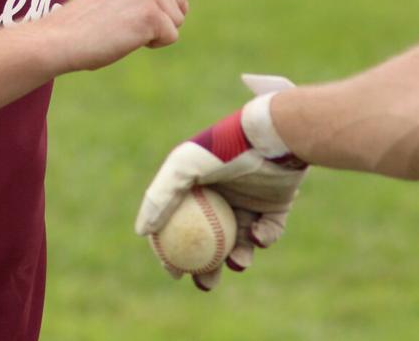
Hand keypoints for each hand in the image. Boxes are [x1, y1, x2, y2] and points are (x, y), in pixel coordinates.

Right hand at [41, 0, 186, 71]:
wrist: (63, 37)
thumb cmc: (86, 20)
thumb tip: (182, 2)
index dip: (157, 1)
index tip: (128, 8)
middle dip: (161, 17)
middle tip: (127, 22)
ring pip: (178, 18)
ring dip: (157, 31)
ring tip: (125, 29)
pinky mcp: (151, 14)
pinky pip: (172, 36)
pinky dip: (154, 44)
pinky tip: (128, 38)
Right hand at [135, 74, 307, 289]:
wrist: (272, 137)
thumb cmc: (224, 148)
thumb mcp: (183, 168)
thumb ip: (160, 196)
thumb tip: (142, 232)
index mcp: (198, 186)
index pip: (180, 225)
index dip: (173, 251)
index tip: (174, 272)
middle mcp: (222, 195)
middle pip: (210, 240)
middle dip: (206, 267)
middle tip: (205, 282)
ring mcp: (249, 201)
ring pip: (240, 241)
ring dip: (237, 258)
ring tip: (236, 262)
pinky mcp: (276, 205)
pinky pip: (268, 231)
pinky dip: (264, 238)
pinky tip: (258, 235)